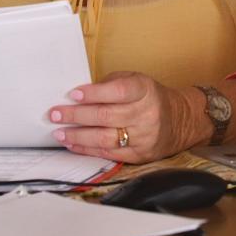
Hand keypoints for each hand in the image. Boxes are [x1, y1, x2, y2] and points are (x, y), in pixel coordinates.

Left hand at [48, 71, 202, 162]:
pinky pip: (108, 154)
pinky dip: (87, 149)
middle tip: (55, 114)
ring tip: (59, 133)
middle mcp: (146, 114)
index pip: (118, 91)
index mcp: (145, 90)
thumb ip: (110, 85)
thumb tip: (78, 95)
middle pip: (106, 116)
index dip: (94, 93)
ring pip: (104, 138)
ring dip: (77, 136)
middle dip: (76, 115)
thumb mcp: (136, 81)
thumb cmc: (150, 97)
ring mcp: (143, 136)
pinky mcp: (139, 155)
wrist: (180, 120)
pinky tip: (73, 144)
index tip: (73, 94)